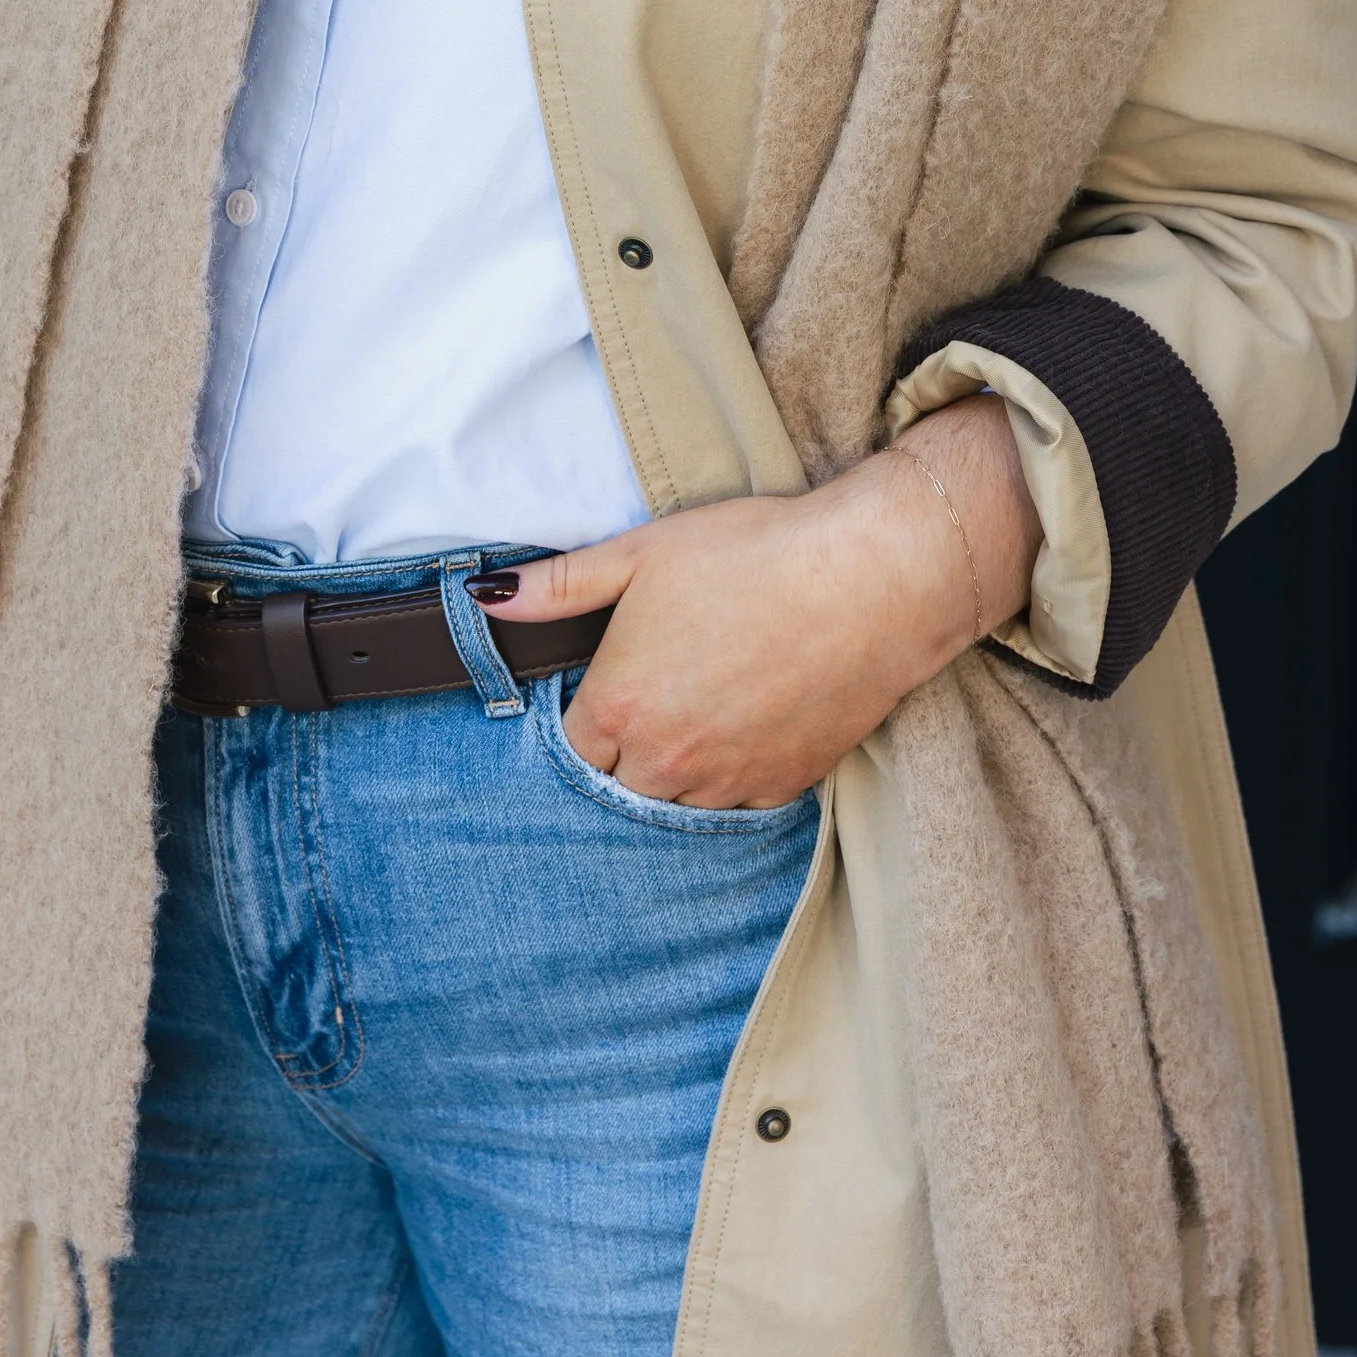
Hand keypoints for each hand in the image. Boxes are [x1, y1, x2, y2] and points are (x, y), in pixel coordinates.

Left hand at [484, 396, 1042, 809]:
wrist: (870, 576)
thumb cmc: (755, 554)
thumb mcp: (643, 552)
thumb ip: (559, 585)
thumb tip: (486, 598)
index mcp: (621, 706)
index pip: (569, 749)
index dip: (586, 714)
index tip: (609, 681)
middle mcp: (666, 763)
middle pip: (618, 784)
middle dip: (626, 747)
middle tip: (661, 688)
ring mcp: (727, 784)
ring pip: (675, 802)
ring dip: (676, 768)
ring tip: (705, 701)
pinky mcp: (782, 788)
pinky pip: (735, 804)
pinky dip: (732, 775)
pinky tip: (747, 719)